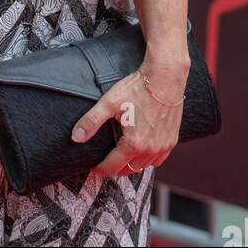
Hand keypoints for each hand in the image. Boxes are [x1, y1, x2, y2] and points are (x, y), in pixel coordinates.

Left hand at [70, 57, 189, 176]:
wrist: (164, 78)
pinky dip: (147, 160)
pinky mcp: (171, 141)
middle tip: (105, 162)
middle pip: (129, 170)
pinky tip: (140, 151)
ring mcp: (163, 147)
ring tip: (120, 157)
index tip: (93, 167)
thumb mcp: (109, 102)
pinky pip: (158, 160)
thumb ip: (91, 121)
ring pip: (144, 167)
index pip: (113, 166)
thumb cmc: (137, 88)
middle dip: (115, 168)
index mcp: (134, 144)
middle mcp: (150, 150)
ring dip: (131, 165)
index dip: (100, 169)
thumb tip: (76, 137)